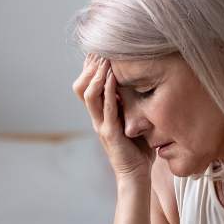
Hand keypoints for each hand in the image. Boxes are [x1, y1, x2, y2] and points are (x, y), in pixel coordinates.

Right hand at [72, 53, 154, 180]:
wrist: (135, 176)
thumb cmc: (137, 150)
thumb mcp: (134, 122)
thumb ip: (132, 106)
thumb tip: (141, 85)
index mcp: (100, 114)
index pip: (88, 85)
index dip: (90, 67)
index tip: (99, 49)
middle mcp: (96, 118)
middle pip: (82, 86)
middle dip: (89, 66)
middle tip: (99, 48)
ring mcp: (101, 125)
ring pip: (89, 94)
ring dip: (96, 74)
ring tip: (104, 58)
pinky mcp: (110, 133)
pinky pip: (105, 108)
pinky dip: (108, 90)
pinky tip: (112, 76)